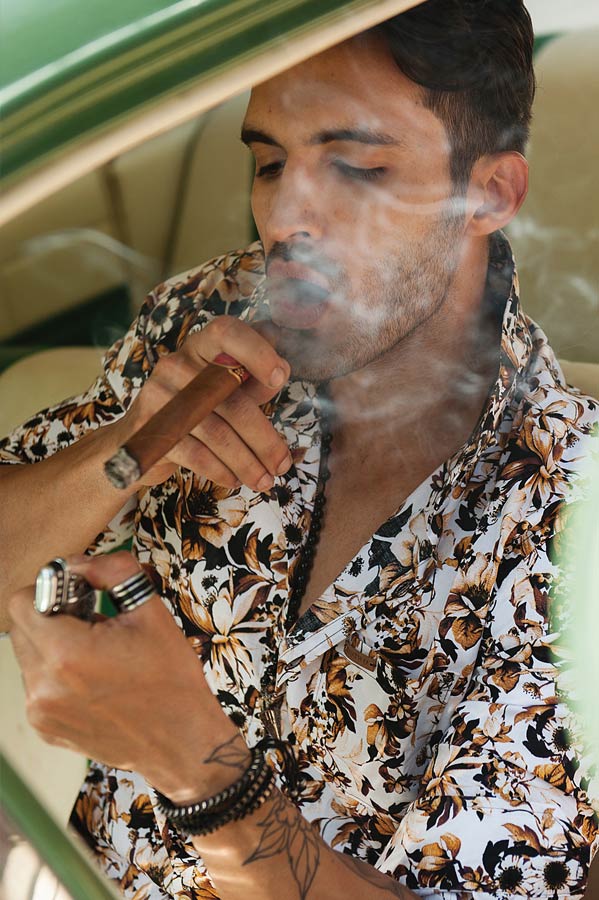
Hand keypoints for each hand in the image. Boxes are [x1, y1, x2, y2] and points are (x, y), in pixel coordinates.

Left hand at [8, 551, 245, 800]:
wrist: (182, 741)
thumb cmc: (171, 678)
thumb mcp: (151, 611)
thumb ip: (114, 571)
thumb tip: (79, 564)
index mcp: (66, 653)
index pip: (21, 601)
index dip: (50, 590)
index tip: (81, 597)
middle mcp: (44, 686)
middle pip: (22, 627)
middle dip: (52, 615)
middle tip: (93, 621)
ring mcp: (41, 711)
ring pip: (28, 655)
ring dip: (53, 644)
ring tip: (96, 653)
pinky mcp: (45, 728)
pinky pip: (37, 683)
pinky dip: (57, 673)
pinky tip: (94, 678)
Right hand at [114, 317, 292, 490]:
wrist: (135, 442)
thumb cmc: (193, 410)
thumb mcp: (225, 391)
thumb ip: (252, 383)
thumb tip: (281, 374)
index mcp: (200, 348)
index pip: (227, 334)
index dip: (257, 351)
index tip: (280, 377)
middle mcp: (176, 365)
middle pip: (232, 402)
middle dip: (264, 440)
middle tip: (282, 465)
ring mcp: (159, 396)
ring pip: (218, 434)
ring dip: (247, 463)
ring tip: (264, 480)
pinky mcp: (151, 429)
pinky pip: (196, 454)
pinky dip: (221, 471)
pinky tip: (234, 479)